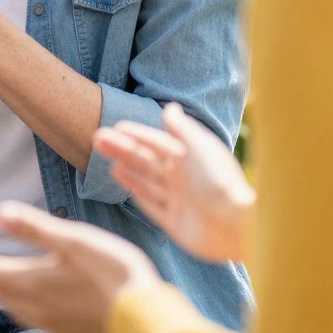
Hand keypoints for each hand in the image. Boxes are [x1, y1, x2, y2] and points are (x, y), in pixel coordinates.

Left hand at [0, 202, 158, 332]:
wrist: (144, 318)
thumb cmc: (110, 271)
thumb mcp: (72, 239)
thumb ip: (33, 227)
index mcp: (33, 281)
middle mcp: (38, 308)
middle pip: (5, 294)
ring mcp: (54, 326)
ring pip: (22, 312)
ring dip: (12, 298)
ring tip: (8, 289)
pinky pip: (43, 325)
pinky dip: (35, 313)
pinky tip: (45, 310)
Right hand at [92, 102, 255, 263]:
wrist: (234, 225)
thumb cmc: (218, 180)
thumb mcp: (199, 147)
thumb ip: (181, 128)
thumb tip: (170, 106)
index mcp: (190, 158)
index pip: (157, 142)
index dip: (137, 134)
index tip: (116, 126)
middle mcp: (183, 178)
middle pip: (146, 160)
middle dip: (123, 149)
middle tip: (97, 138)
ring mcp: (178, 201)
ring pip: (145, 180)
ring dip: (126, 168)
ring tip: (106, 159)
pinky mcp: (175, 223)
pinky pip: (151, 205)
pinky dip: (136, 191)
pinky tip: (121, 180)